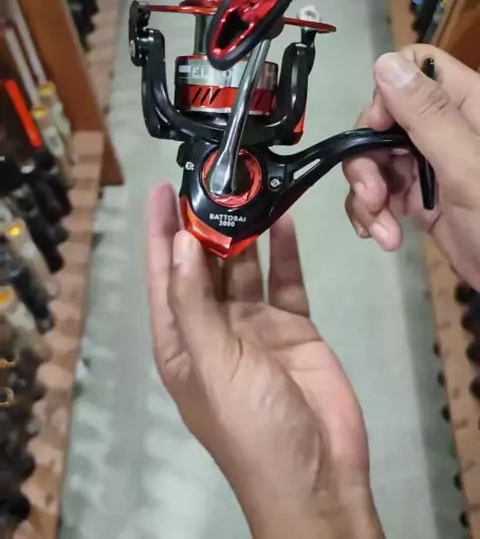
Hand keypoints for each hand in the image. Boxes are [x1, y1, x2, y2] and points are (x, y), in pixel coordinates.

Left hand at [148, 184, 383, 538]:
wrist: (319, 475)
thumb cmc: (252, 424)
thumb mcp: (212, 363)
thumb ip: (195, 302)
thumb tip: (182, 243)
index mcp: (181, 343)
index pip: (164, 276)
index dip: (161, 233)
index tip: (162, 188)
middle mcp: (213, 328)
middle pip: (204, 265)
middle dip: (205, 223)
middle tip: (213, 176)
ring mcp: (254, 325)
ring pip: (244, 267)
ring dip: (244, 231)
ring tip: (247, 185)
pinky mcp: (293, 326)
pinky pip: (285, 280)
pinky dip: (283, 251)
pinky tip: (283, 217)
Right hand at [344, 45, 479, 287]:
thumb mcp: (467, 169)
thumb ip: (428, 116)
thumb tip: (384, 61)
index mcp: (467, 105)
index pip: (414, 67)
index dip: (386, 93)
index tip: (378, 130)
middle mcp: (446, 127)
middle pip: (383, 117)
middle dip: (367, 158)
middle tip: (373, 195)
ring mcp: (432, 163)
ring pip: (375, 157)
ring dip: (367, 193)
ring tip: (380, 229)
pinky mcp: (422, 198)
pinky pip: (381, 191)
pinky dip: (373, 213)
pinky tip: (383, 238)